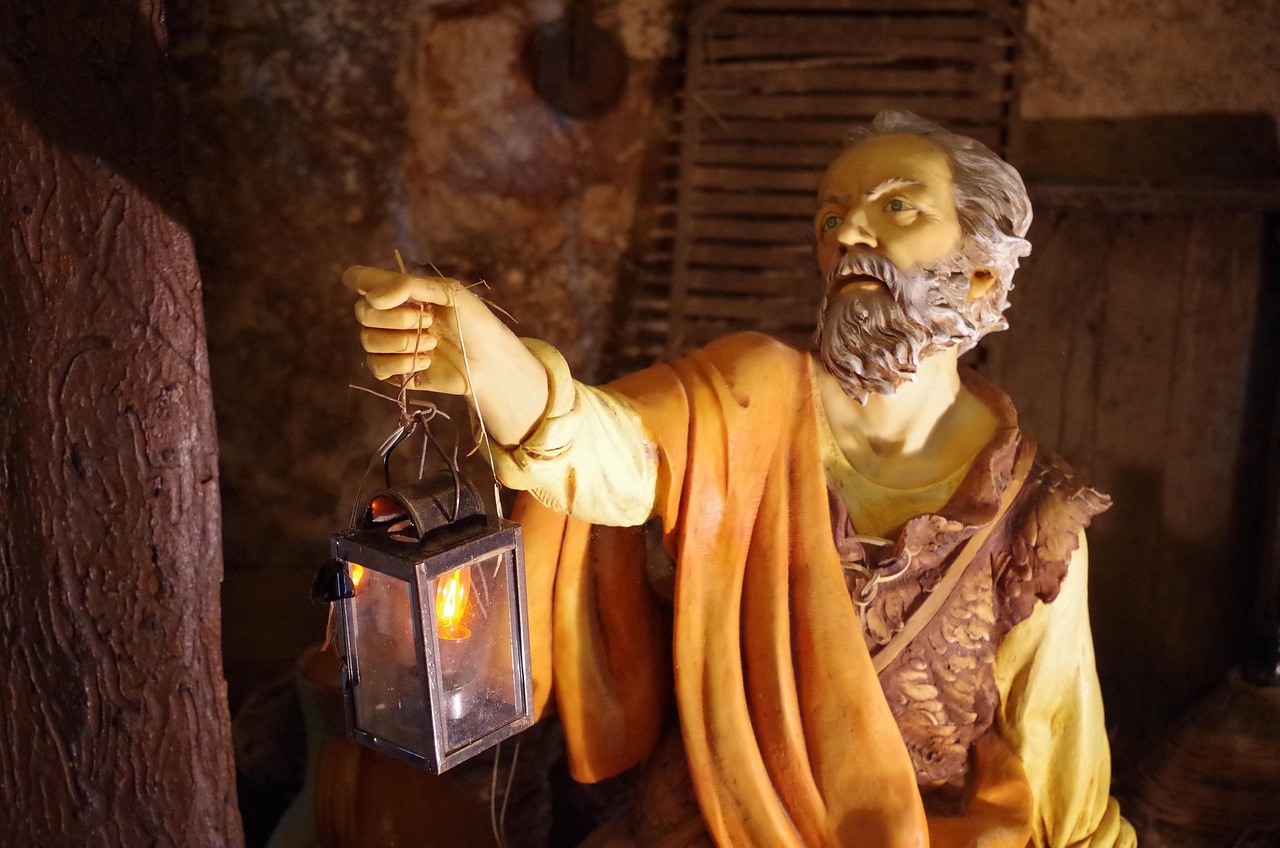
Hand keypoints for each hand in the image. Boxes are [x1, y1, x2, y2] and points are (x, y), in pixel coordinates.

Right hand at [345, 265, 549, 446]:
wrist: (489, 361)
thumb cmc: (474, 322)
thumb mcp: (448, 293)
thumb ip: (409, 287)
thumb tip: (371, 299)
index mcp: (400, 292)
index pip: (360, 280)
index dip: (361, 282)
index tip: (381, 294)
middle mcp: (389, 316)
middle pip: (363, 312)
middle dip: (395, 318)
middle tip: (428, 321)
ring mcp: (389, 344)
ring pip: (368, 340)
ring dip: (403, 342)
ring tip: (433, 343)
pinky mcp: (393, 371)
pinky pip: (376, 366)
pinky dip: (401, 364)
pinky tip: (426, 362)